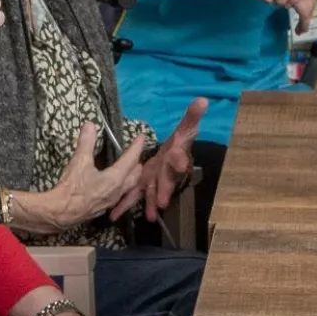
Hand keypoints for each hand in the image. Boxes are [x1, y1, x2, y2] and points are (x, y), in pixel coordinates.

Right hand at [11, 124, 145, 232]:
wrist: (61, 213)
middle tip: (137, 154)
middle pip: (134, 175)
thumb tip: (90, 125)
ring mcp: (112, 201)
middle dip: (137, 163)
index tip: (141, 137)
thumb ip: (86, 143)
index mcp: (115, 178)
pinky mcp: (105, 207)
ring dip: (132, 176)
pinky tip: (116, 185)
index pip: (130, 159)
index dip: (136, 147)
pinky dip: (123, 185)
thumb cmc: (72, 188)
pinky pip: (120, 194)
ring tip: (132, 169)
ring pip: (129, 186)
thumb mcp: (79, 162)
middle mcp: (118, 190)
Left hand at [114, 98, 206, 222]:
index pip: (179, 158)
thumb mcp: (185, 129)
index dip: (179, 160)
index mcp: (176, 158)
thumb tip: (202, 100)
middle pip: (166, 180)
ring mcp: (156, 181)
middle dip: (164, 190)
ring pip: (153, 192)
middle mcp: (168, 172)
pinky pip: (133, 196)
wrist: (175, 157)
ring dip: (150, 203)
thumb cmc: (180, 142)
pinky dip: (124, 205)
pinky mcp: (143, 186)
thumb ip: (192, 116)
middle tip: (163, 201)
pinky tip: (114, 215)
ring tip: (150, 216)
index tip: (180, 164)